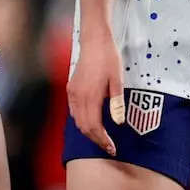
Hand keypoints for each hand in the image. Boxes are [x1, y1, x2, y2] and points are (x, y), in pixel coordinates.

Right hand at [66, 29, 122, 155]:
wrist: (94, 41)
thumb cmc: (108, 58)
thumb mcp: (118, 80)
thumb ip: (117, 102)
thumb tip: (119, 123)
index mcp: (90, 96)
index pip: (94, 127)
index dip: (102, 140)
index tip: (112, 148)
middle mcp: (78, 97)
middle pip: (84, 127)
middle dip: (96, 140)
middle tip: (109, 147)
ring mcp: (72, 93)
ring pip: (77, 121)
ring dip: (88, 132)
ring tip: (102, 137)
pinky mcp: (71, 89)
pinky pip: (73, 111)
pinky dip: (82, 121)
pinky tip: (92, 122)